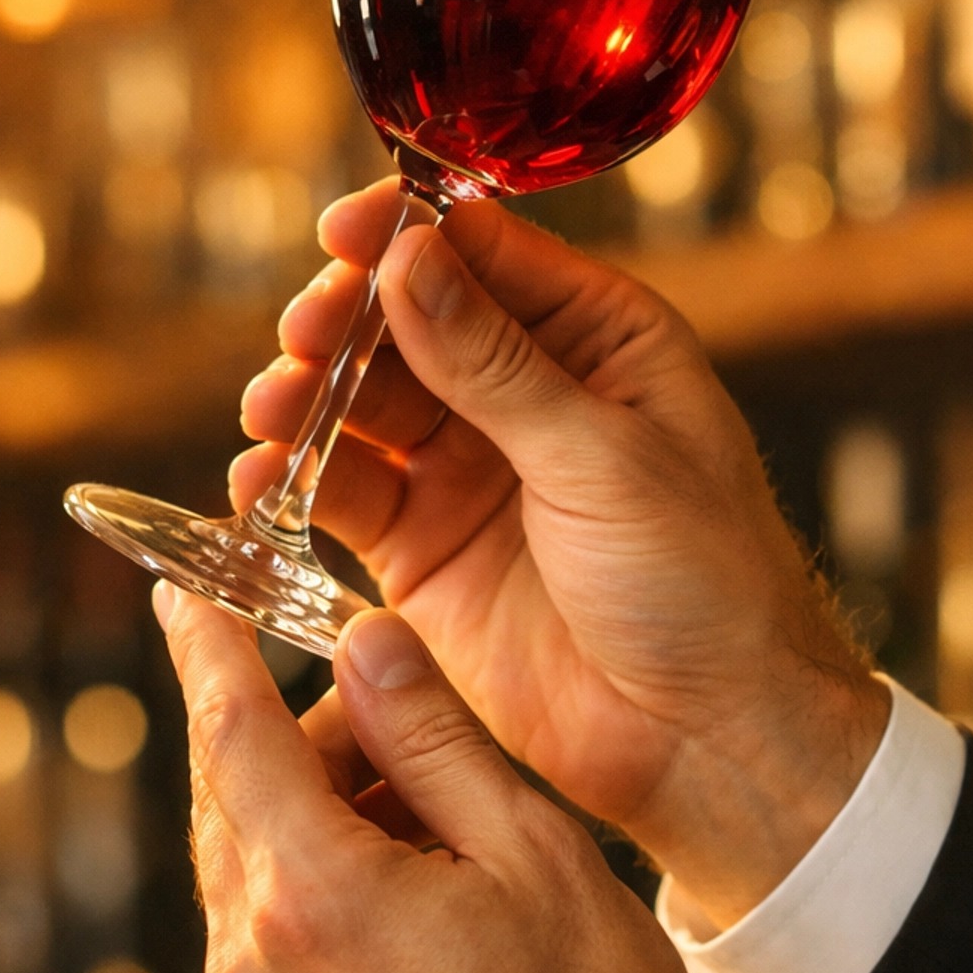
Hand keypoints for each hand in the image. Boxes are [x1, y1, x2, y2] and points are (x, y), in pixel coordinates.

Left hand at [163, 586, 717, 972]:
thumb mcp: (532, 849)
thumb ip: (432, 737)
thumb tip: (366, 642)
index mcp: (315, 900)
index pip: (231, 737)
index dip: (208, 652)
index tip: (187, 596)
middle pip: (237, 806)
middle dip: (301, 744)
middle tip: (394, 723)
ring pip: (254, 882)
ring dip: (317, 827)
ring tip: (436, 833)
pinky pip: (271, 959)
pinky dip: (319, 906)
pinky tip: (416, 913)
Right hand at [232, 183, 886, 925]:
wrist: (711, 739)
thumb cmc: (707, 584)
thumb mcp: (605, 457)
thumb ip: (496, 365)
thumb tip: (408, 260)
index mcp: (602, 341)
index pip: (488, 254)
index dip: (410, 236)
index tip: (344, 233)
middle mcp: (530, 393)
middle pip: (408, 322)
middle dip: (346, 322)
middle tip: (305, 337)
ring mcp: (473, 472)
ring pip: (364, 405)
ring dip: (309, 398)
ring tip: (273, 409)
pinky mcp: (426, 552)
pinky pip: (344, 495)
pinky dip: (294, 481)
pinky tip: (261, 479)